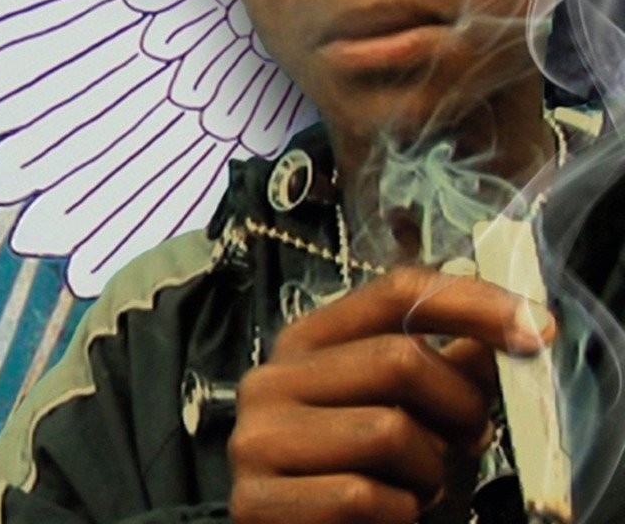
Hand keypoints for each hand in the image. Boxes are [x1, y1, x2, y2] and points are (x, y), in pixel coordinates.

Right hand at [228, 265, 552, 523]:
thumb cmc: (365, 477)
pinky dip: (399, 515)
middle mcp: (273, 376)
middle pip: (398, 357)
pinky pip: (362, 496)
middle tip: (475, 438)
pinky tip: (389, 518)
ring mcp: (258, 438)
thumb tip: (512, 324)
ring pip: (387, 430)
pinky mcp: (255, 502)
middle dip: (460, 405)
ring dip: (430, 472)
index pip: (395, 292)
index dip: (473, 303)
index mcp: (307, 340)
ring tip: (420, 488)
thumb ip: (451, 366)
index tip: (537, 329)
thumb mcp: (411, 414)